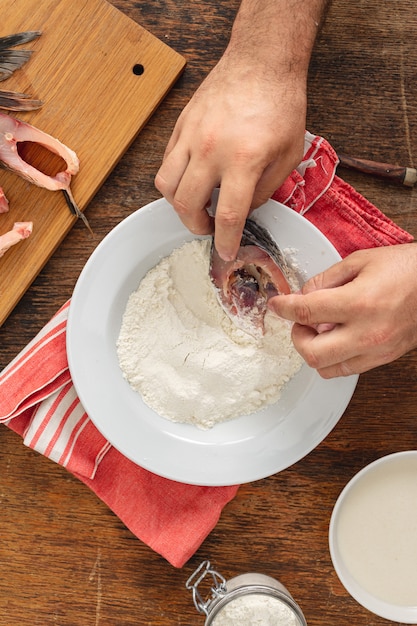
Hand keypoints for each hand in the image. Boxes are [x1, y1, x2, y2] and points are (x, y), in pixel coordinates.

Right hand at [155, 52, 305, 260]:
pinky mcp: (181, 126)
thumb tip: (244, 211)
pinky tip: (191, 179)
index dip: (226, 242)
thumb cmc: (280, 105)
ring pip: (166, 186)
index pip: (229, 216)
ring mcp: (192, 137)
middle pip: (187, 205)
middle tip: (210, 227)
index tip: (226, 252)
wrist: (262, 62)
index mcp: (244, 160)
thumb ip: (264, 190)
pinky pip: (166, 163)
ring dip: (179, 205)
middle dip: (197, 227)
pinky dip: (174, 179)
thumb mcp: (288, 155)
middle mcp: (212, 150)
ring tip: (196, 205)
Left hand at [269, 244, 416, 377]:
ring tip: (318, 330)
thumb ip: (326, 279)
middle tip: (299, 320)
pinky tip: (335, 338)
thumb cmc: (406, 269)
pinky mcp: (383, 359)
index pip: (305, 311)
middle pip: (311, 353)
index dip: (283, 307)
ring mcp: (375, 350)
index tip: (277, 304)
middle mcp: (366, 332)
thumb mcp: (361, 260)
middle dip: (296, 336)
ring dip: (313, 351)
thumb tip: (303, 293)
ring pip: (326, 369)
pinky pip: (346, 369)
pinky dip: (332, 357)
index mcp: (358, 302)